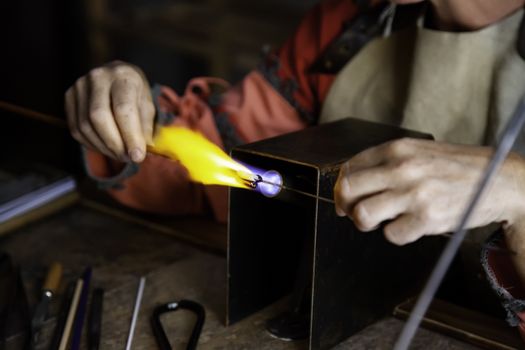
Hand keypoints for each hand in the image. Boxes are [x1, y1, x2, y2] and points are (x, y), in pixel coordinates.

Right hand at [65, 61, 154, 161]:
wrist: (117, 75)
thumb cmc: (135, 92)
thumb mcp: (148, 105)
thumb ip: (145, 127)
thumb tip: (141, 151)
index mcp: (123, 76)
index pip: (123, 109)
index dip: (130, 136)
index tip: (138, 156)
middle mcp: (98, 77)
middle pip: (99, 117)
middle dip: (114, 144)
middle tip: (127, 157)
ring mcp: (80, 86)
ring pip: (85, 126)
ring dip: (103, 147)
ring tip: (119, 154)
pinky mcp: (69, 97)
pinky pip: (76, 129)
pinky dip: (91, 144)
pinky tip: (105, 147)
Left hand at [334, 138, 524, 244]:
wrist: (500, 179)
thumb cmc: (458, 167)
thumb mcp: (420, 151)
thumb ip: (388, 162)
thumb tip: (355, 182)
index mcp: (398, 148)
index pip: (350, 168)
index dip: (342, 187)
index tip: (345, 198)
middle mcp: (402, 168)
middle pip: (348, 190)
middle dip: (346, 205)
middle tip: (356, 212)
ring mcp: (413, 193)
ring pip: (362, 214)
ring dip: (366, 223)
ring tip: (382, 220)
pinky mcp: (426, 218)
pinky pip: (391, 235)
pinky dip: (396, 234)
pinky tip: (409, 225)